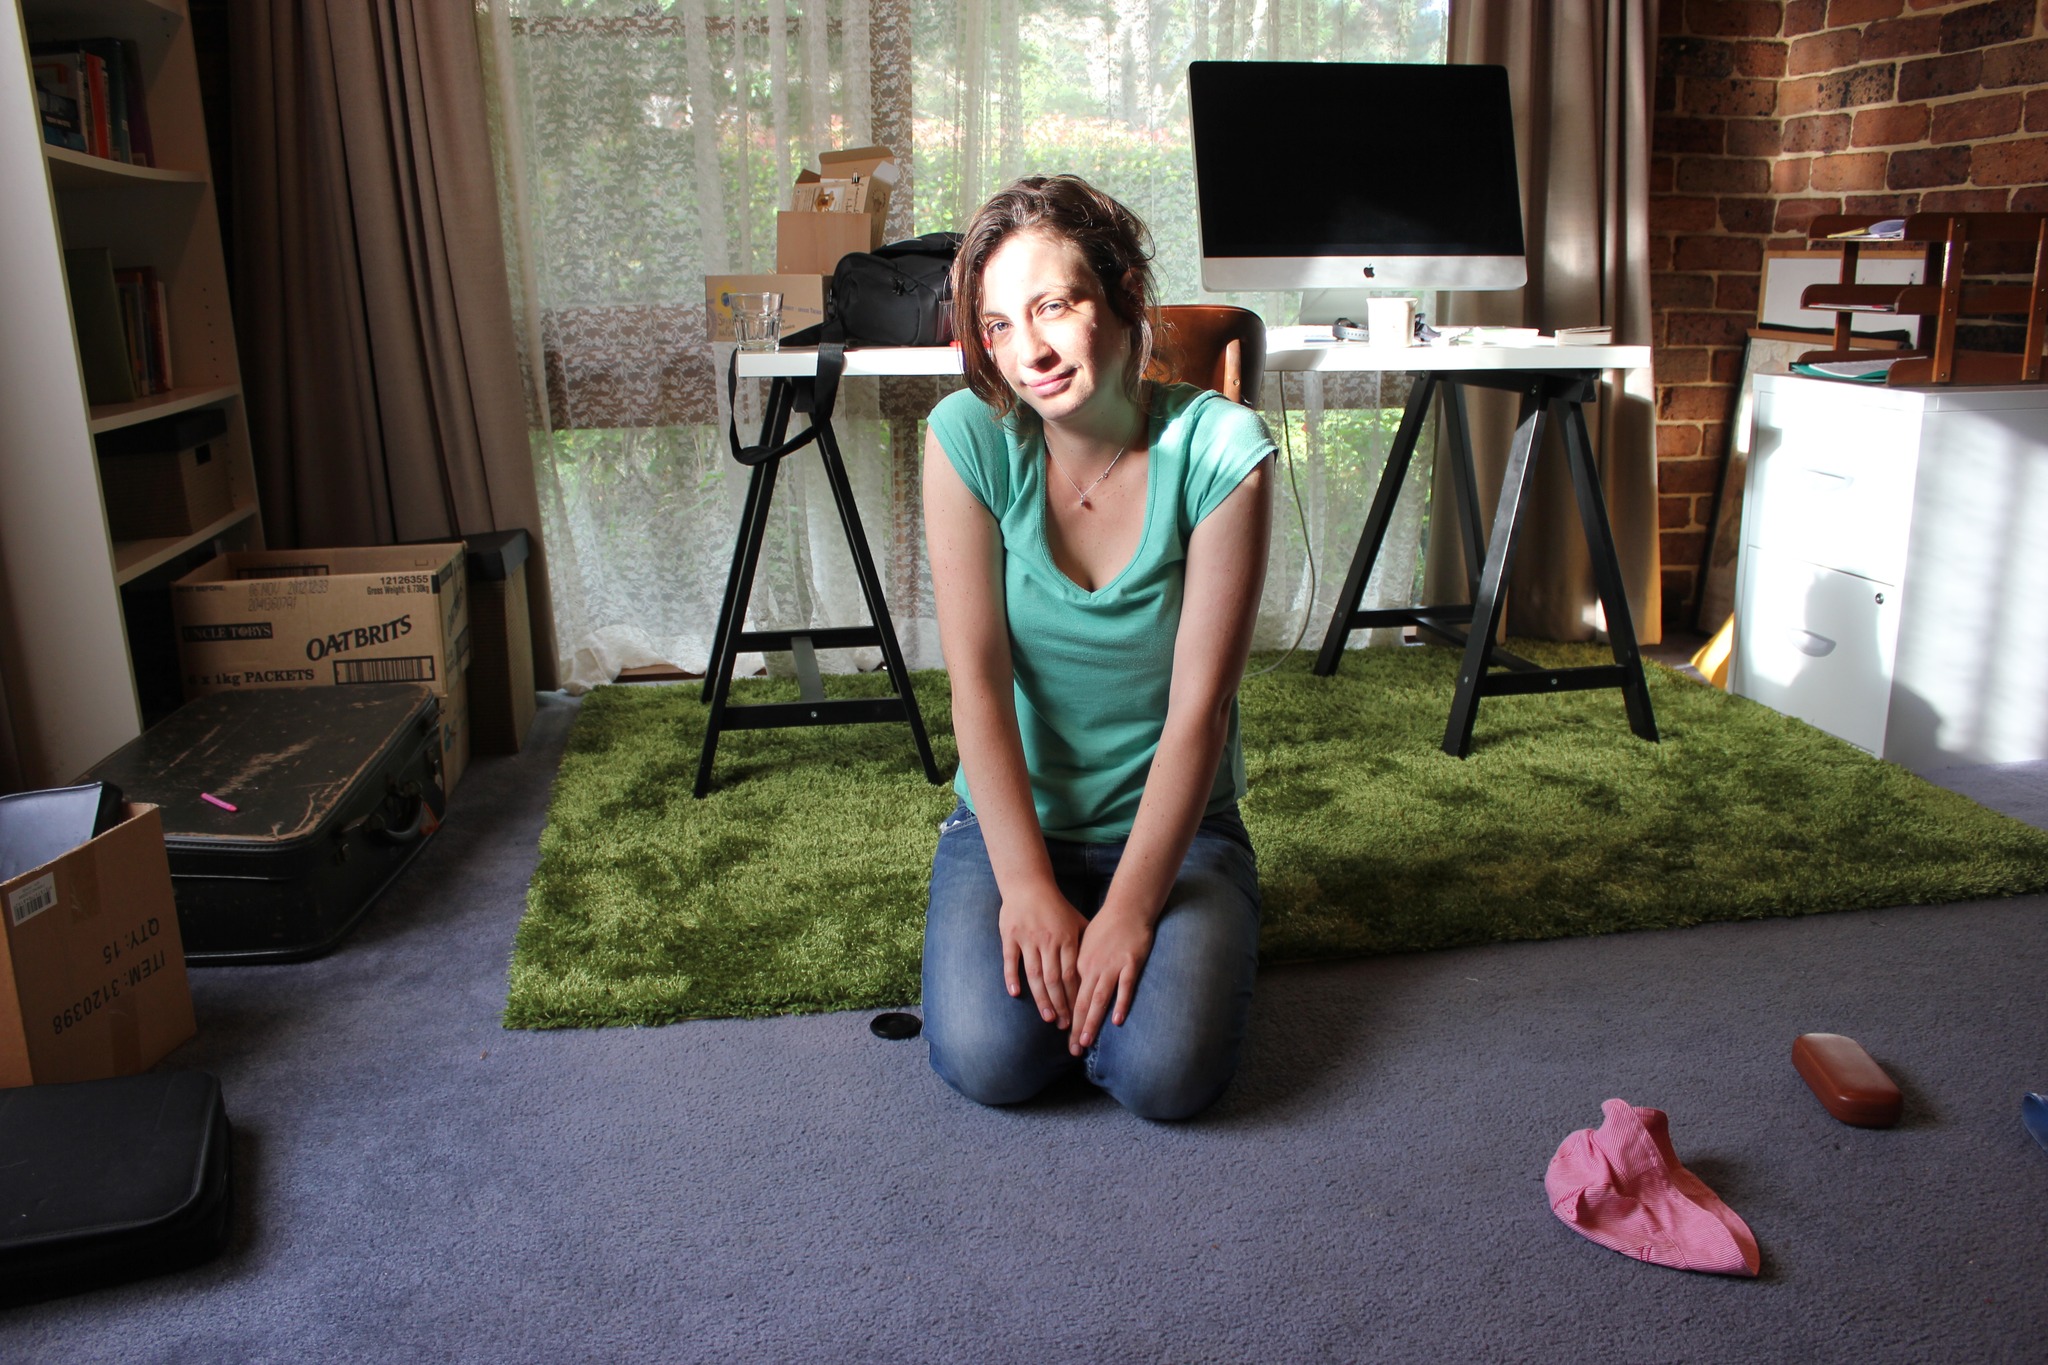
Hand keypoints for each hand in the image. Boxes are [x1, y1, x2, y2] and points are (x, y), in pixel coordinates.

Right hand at [999, 887, 1086, 1029]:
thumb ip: (1086, 942)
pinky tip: (1015, 995)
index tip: (1078, 1016)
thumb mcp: (1076, 921)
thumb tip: (1100, 964)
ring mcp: (1028, 939)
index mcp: (1066, 939)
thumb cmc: (1055, 906)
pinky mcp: (1010, 936)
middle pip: (1055, 979)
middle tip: (1064, 1025)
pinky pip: (1010, 961)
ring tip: (1048, 1018)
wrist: (1028, 885)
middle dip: (1060, 1004)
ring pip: (1035, 974)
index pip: (1072, 974)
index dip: (1075, 997)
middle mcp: (1048, 941)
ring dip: (1041, 998)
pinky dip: (1012, 978)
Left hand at [1069, 907, 1154, 1053]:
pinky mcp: (1131, 963)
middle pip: (1082, 1002)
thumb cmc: (1106, 926)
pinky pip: (1125, 987)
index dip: (1068, 1018)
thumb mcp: (1085, 945)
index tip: (1066, 1037)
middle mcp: (1093, 967)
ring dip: (1092, 1022)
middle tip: (1073, 1050)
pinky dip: (1121, 1004)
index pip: (1071, 997)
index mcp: (1080, 963)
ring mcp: (1112, 966)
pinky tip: (1117, 1021)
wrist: (1127, 907)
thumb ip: (1080, 966)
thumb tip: (1073, 987)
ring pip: (1099, 999)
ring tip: (1087, 1042)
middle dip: (1077, 1028)